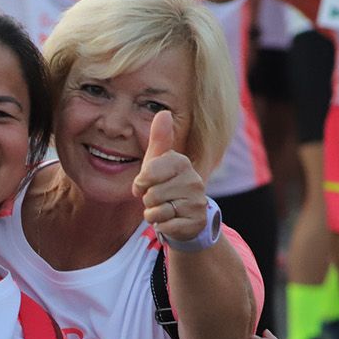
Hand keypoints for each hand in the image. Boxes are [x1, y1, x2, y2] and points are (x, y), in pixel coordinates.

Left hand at [133, 111, 207, 242]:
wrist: (184, 214)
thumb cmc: (165, 184)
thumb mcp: (158, 162)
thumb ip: (159, 139)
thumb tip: (164, 112)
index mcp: (181, 162)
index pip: (148, 174)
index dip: (141, 183)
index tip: (145, 184)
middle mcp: (193, 180)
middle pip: (151, 195)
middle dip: (148, 200)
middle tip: (159, 198)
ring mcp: (197, 202)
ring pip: (157, 211)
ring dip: (154, 214)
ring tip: (164, 208)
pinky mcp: (195, 222)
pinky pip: (165, 226)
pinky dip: (162, 226)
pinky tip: (171, 220)